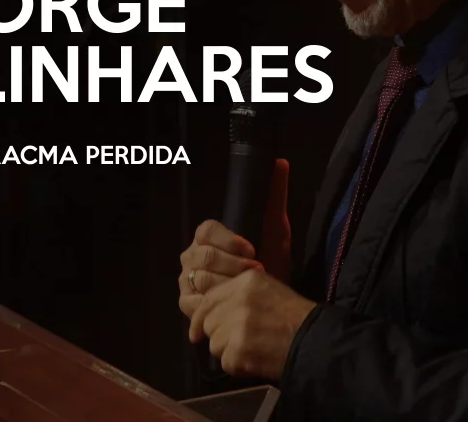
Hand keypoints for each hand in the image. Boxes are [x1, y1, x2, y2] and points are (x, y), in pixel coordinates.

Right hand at [177, 158, 292, 317]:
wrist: (270, 300)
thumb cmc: (270, 262)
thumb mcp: (275, 229)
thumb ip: (274, 196)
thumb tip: (279, 161)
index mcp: (207, 236)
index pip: (207, 230)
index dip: (229, 240)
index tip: (253, 251)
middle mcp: (192, 255)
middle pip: (204, 255)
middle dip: (233, 266)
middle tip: (256, 273)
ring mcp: (187, 280)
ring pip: (201, 278)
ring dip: (229, 286)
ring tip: (248, 291)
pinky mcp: (188, 304)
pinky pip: (195, 303)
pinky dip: (217, 305)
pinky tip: (233, 305)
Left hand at [188, 268, 316, 379]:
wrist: (315, 340)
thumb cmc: (293, 316)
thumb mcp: (265, 291)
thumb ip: (235, 296)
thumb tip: (204, 314)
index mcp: (244, 283)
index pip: (208, 300)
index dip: (199, 318)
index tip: (196, 332)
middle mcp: (237, 301)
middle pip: (208, 323)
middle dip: (220, 335)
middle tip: (242, 340)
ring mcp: (237, 326)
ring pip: (214, 344)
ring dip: (229, 351)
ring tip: (252, 348)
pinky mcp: (239, 350)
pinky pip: (225, 362)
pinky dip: (238, 366)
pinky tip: (256, 360)